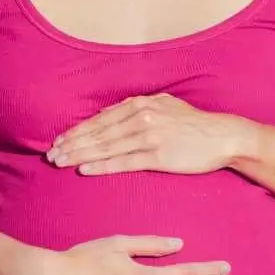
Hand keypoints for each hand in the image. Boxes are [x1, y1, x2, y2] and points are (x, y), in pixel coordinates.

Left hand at [46, 94, 252, 175]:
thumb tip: (109, 113)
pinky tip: (85, 170)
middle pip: (99, 132)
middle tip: (51, 154)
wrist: (223, 136)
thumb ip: (138, 107)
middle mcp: (142, 117)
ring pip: (106, 146)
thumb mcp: (165, 105)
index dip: (78, 130)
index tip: (59, 140)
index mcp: (141, 104)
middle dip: (72, 143)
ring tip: (61, 162)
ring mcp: (149, 136)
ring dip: (80, 155)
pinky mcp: (158, 156)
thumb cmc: (193, 124)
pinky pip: (123, 162)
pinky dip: (102, 165)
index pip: (101, 119)